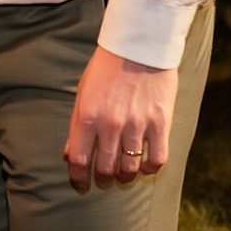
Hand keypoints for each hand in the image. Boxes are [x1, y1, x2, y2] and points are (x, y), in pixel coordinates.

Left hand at [62, 47, 176, 188]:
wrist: (139, 46)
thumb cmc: (107, 68)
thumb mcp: (83, 93)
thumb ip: (77, 125)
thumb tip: (70, 154)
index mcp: (88, 115)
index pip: (78, 160)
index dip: (78, 178)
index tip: (80, 184)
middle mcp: (111, 124)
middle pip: (105, 169)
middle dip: (103, 178)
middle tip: (104, 177)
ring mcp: (137, 125)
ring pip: (130, 168)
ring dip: (125, 176)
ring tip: (124, 172)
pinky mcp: (160, 123)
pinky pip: (157, 159)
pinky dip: (150, 168)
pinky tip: (146, 165)